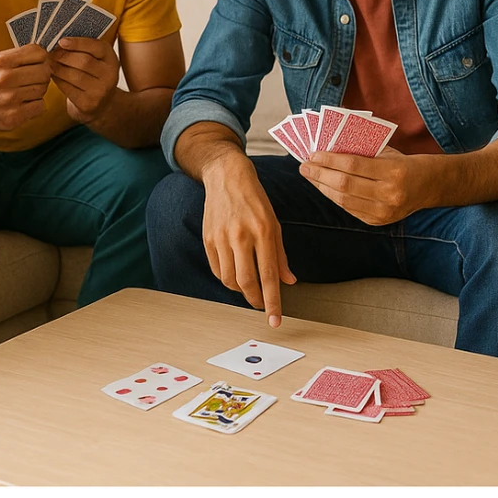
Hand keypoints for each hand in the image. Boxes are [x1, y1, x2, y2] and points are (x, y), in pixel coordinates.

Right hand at [0, 45, 51, 131]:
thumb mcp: (1, 61)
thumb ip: (24, 54)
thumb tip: (50, 54)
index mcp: (1, 61)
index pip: (39, 53)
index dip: (43, 59)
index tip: (37, 64)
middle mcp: (4, 79)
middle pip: (44, 72)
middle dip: (43, 76)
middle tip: (33, 80)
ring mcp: (9, 99)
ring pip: (43, 89)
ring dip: (38, 91)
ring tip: (25, 92)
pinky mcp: (14, 115)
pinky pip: (40, 106)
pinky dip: (35, 105)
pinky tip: (24, 104)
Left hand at [49, 36, 120, 123]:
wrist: (102, 105)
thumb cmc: (93, 76)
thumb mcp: (96, 60)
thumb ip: (84, 49)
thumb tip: (59, 40)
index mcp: (111, 59)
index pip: (96, 47)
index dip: (78, 43)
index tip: (61, 41)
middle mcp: (109, 75)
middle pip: (84, 61)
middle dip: (63, 55)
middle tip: (51, 52)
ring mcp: (100, 91)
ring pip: (73, 75)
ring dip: (57, 67)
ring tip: (49, 63)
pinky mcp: (88, 103)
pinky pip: (68, 88)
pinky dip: (57, 80)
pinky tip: (53, 75)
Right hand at [202, 154, 296, 325]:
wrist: (227, 177)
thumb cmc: (255, 200)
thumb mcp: (275, 223)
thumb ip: (280, 255)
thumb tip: (289, 281)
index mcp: (263, 231)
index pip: (269, 275)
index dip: (272, 302)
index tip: (275, 320)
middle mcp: (241, 235)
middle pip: (246, 282)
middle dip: (255, 300)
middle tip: (261, 306)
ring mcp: (221, 237)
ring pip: (229, 279)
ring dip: (241, 291)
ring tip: (250, 288)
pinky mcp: (208, 238)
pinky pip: (217, 269)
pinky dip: (227, 278)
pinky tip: (235, 274)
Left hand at [298, 148, 432, 225]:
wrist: (430, 186)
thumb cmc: (405, 163)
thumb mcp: (387, 152)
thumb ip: (361, 152)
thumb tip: (326, 149)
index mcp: (394, 172)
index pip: (353, 165)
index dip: (329, 160)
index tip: (312, 154)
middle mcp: (390, 195)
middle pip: (344, 185)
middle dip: (320, 174)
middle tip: (304, 166)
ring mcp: (384, 212)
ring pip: (343, 200)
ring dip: (323, 187)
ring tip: (310, 176)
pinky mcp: (379, 222)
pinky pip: (349, 209)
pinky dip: (334, 197)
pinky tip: (324, 187)